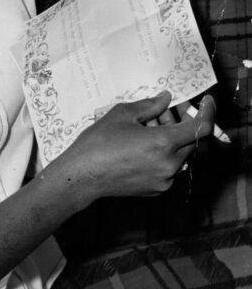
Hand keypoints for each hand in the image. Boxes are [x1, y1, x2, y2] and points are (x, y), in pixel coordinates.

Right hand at [57, 92, 215, 200]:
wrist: (81, 177)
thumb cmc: (98, 144)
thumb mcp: (122, 115)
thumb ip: (149, 106)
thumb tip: (165, 99)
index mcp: (163, 144)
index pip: (201, 127)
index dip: (208, 111)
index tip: (206, 102)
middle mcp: (169, 164)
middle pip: (192, 140)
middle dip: (182, 122)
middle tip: (166, 109)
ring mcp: (164, 179)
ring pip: (180, 153)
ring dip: (172, 137)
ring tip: (148, 125)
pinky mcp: (156, 189)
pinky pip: (169, 166)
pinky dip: (164, 152)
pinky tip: (144, 142)